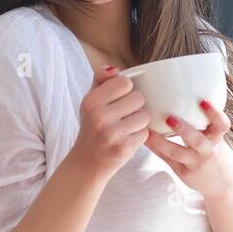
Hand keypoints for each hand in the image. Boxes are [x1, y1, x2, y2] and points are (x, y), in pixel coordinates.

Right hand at [69, 65, 150, 179]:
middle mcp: (99, 116)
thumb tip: (114, 69)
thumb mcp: (91, 101)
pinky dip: (139, 136)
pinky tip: (126, 139)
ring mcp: (112, 133)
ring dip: (139, 122)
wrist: (87, 162)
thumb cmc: (93, 126)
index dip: (125, 91)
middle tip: (122, 117)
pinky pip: (146, 133)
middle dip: (135, 107)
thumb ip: (102, 80)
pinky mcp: (124, 147)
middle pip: (138, 98)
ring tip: (125, 128)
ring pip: (144, 116)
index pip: (125, 82)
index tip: (117, 101)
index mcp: (91, 101)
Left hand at [144, 98, 232, 199]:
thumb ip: (204, 121)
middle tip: (169, 118)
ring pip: (177, 153)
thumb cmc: (213, 152)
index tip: (203, 101)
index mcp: (217, 139)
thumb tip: (183, 94)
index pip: (222, 125)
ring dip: (161, 142)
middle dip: (184, 129)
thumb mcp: (215, 137)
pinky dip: (155, 148)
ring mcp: (195, 163)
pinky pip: (167, 159)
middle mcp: (207, 151)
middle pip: (198, 141)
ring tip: (149, 132)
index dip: (214, 113)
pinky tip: (144, 139)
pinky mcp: (184, 173)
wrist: (221, 184)